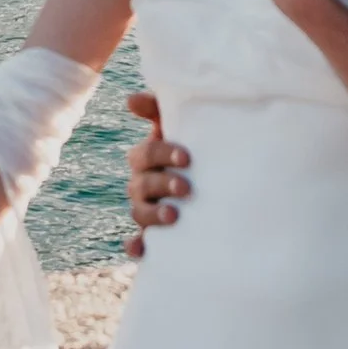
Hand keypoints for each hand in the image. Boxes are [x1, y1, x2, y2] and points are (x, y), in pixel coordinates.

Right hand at [124, 87, 189, 253]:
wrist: (218, 181)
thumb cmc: (196, 146)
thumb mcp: (183, 125)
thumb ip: (159, 108)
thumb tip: (129, 99)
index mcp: (148, 157)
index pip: (146, 154)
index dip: (163, 154)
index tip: (187, 158)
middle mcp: (143, 183)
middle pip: (141, 185)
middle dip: (162, 185)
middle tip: (186, 188)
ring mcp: (147, 209)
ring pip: (139, 213)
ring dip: (153, 214)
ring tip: (174, 216)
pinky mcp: (154, 235)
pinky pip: (138, 242)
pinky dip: (135, 246)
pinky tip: (140, 249)